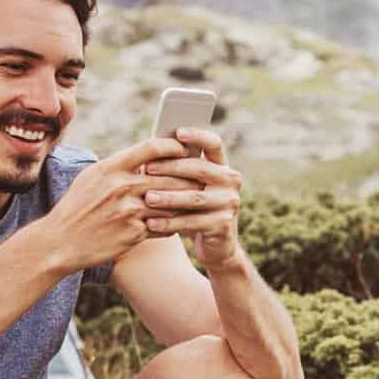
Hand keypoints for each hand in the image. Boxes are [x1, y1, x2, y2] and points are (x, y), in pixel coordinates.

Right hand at [36, 136, 198, 270]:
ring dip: (186, 201)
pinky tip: (179, 222)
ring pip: (171, 202)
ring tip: (197, 199)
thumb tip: (146, 157)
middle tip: (202, 175)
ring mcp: (129, 211)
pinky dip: (173, 224)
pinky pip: (164, 226)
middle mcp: (121, 187)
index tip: (185, 147)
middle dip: (189, 176)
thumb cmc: (76, 207)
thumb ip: (118, 166)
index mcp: (111, 168)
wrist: (60, 242)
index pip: (151, 148)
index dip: (173, 146)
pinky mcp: (134, 234)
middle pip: (169, 176)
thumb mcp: (91, 178)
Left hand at [140, 128, 244, 270]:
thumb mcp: (190, 188)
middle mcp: (231, 181)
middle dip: (172, 168)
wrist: (217, 246)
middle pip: (201, 168)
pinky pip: (192, 222)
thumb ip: (179, 171)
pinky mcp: (223, 225)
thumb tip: (148, 152)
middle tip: (148, 168)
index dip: (198, 136)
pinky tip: (151, 223)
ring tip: (147, 198)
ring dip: (168, 197)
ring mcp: (230, 203)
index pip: (214, 144)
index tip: (178, 132)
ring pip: (194, 197)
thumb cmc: (194, 210)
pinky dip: (170, 223)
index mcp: (222, 166)